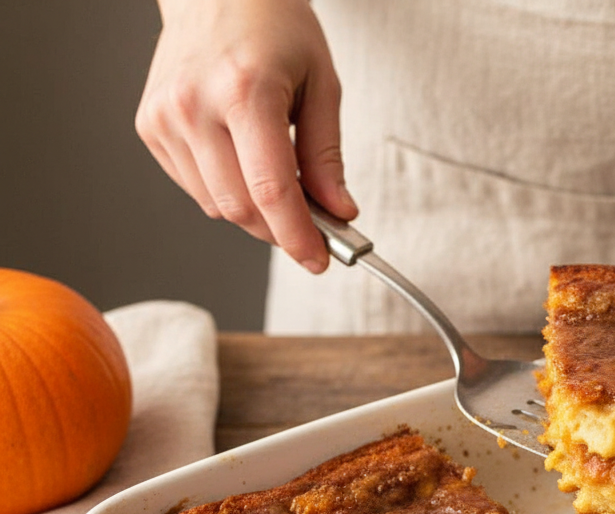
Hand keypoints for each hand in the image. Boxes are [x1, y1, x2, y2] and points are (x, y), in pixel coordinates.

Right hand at [135, 0, 356, 271]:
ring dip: (255, 212)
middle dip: (280, 230)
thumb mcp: (322, 84)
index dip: (298, 236)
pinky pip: (195, 187)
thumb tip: (339, 212)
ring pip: (216, 205)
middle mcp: (194, 105)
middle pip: (240, 208)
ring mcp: (165, 117)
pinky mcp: (149, 126)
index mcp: (244, 92)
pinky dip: (227, 191)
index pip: (271, 191)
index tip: (319, 259)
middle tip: (313, 228)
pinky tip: (244, 160)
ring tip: (280, 181)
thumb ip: (327, 155)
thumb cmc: (274, 27)